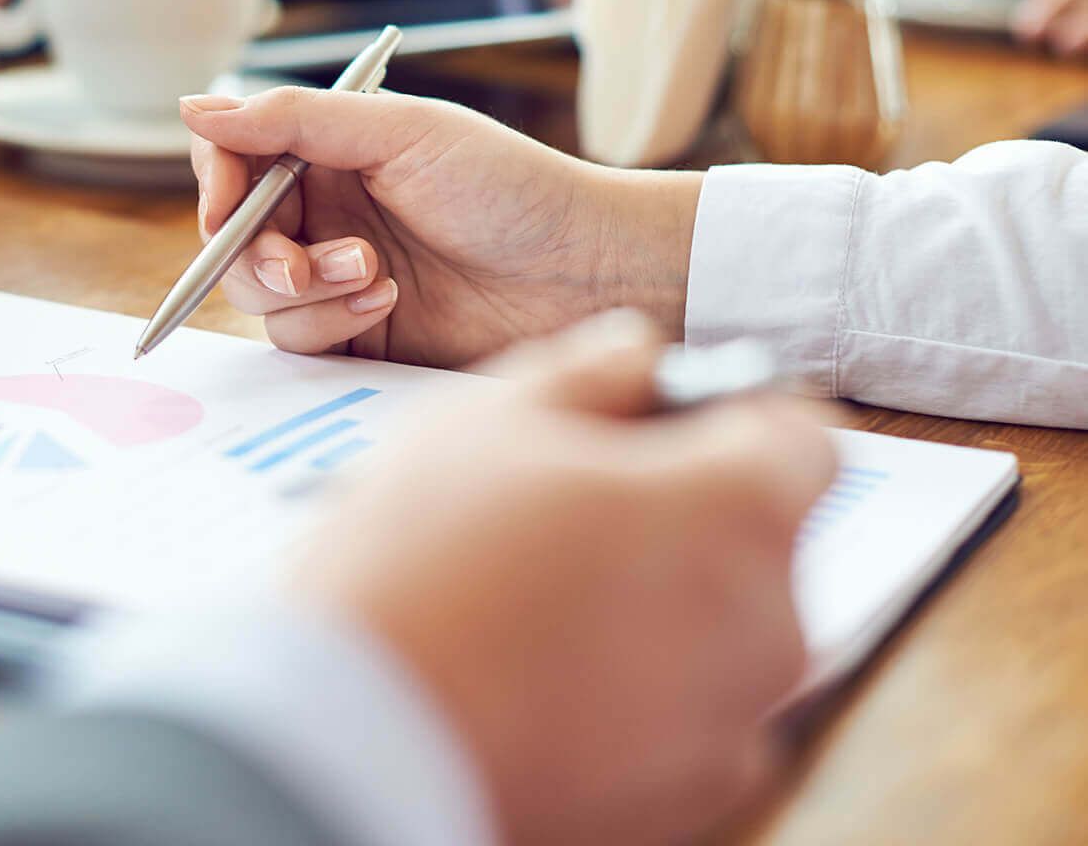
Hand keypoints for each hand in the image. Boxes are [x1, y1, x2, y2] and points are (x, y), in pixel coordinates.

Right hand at [182, 87, 702, 365]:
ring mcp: (339, 277)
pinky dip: (329, 324)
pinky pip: (299, 341)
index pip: (234, 162)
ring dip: (304, 290)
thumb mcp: (403, 133)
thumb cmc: (513, 188)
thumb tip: (194, 105)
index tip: (226, 210)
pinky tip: (384, 306)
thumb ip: (294, 120)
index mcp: (332, 151)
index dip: (217, 186)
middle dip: (259, 254)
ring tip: (374, 279)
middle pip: (234, 239)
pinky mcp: (357, 337)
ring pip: (259, 296)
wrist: (588, 275)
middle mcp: (327, 212)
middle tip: (302, 263)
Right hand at [297, 315, 836, 843]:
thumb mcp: (484, 420)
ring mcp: (733, 725)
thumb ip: (586, 371)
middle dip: (684, 517)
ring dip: (659, 608)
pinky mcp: (687, 802)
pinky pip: (688, 722)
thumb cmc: (415, 565)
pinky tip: (543, 678)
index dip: (731, 419)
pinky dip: (638, 697)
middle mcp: (768, 623)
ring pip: (721, 634)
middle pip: (758, 541)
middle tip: (565, 513)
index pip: (802, 440)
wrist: (351, 741)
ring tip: (536, 603)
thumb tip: (635, 354)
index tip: (659, 426)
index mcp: (736, 510)